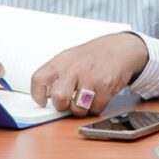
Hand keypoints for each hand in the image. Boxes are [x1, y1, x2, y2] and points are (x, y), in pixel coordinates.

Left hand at [30, 32, 147, 116]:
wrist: (120, 49)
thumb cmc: (92, 56)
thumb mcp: (71, 58)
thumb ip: (57, 74)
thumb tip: (45, 96)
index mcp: (62, 61)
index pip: (39, 79)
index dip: (37, 94)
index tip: (42, 101)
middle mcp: (75, 68)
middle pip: (59, 97)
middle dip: (62, 106)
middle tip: (67, 103)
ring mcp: (91, 77)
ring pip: (78, 108)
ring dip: (81, 109)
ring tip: (85, 99)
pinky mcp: (106, 86)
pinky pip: (95, 109)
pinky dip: (96, 107)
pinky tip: (98, 96)